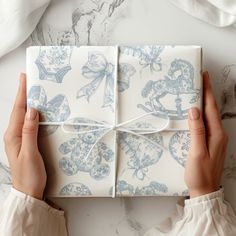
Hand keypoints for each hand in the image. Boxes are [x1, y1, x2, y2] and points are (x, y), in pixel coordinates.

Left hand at [4, 73, 45, 199]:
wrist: (28, 190)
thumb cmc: (29, 174)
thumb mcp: (30, 153)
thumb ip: (29, 131)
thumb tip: (32, 110)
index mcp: (13, 135)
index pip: (19, 110)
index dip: (22, 94)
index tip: (25, 79)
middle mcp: (14, 134)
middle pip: (20, 110)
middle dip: (24, 94)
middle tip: (29, 81)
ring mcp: (19, 138)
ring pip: (24, 116)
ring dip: (28, 103)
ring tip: (33, 91)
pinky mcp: (26, 141)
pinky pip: (29, 123)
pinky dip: (32, 114)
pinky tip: (37, 111)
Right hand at [185, 71, 227, 197]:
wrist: (205, 189)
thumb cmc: (200, 173)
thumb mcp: (197, 152)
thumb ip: (196, 131)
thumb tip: (194, 110)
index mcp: (216, 134)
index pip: (210, 108)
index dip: (207, 92)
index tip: (204, 77)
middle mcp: (218, 134)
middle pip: (212, 109)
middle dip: (206, 93)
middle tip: (199, 81)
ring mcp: (215, 138)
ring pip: (209, 115)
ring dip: (204, 103)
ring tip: (197, 92)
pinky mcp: (210, 141)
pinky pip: (206, 123)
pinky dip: (201, 114)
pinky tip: (196, 112)